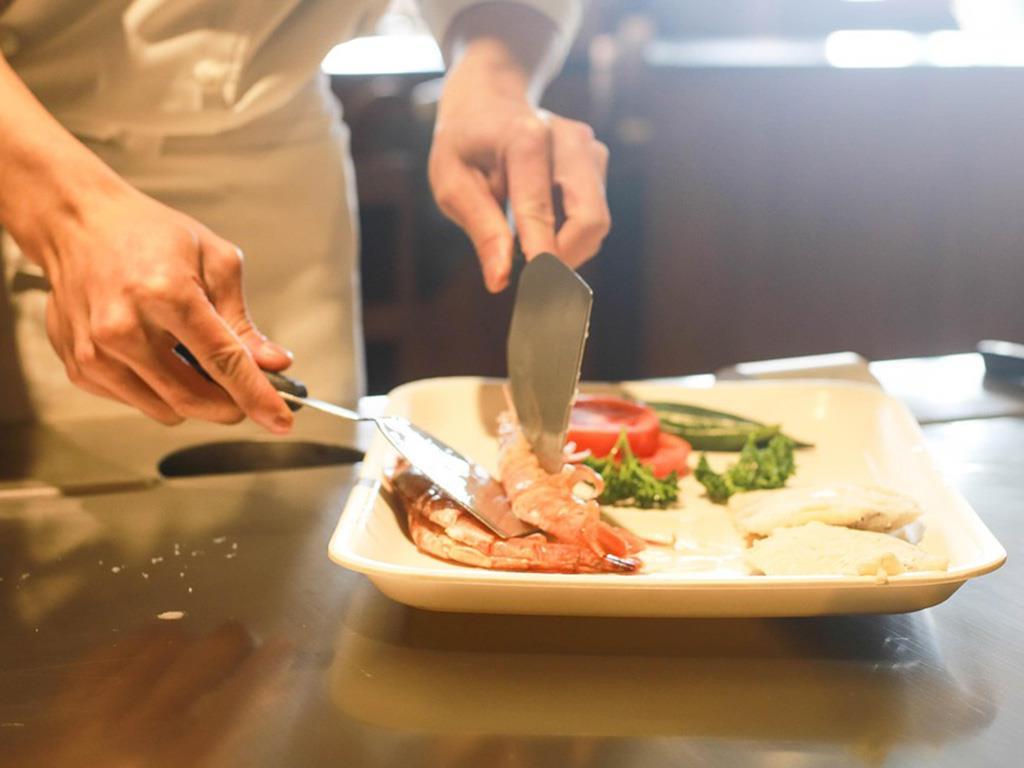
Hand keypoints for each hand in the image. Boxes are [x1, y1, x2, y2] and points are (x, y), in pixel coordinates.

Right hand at [26, 182, 294, 431]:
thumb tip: (272, 364)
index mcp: (165, 294)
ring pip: (167, 410)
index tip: (281, 420)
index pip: (222, 362)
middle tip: (250, 394)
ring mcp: (96, 352)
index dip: (257, 396)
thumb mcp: (214, 262)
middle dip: (231, 406)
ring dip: (197, 399)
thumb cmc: (148, 234)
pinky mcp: (80, 368)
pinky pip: (138, 402)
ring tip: (197, 359)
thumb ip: (242, 321)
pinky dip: (162, 391)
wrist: (77, 224)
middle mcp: (123, 328)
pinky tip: (160, 355)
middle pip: (194, 398)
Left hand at [428, 40, 609, 291]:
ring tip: (528, 244)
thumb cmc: (464, 145)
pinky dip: (571, 233)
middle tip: (534, 280)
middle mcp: (568, 139)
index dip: (543, 260)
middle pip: (590, 220)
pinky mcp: (598, 160)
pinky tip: (542, 224)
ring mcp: (589, 148)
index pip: (541, 212)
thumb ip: (481, 229)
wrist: (488, 99)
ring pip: (597, 222)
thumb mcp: (452, 183)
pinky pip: (595, 213)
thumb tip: (500, 279)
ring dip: (567, 247)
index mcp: (525, 139)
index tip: (539, 296)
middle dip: (566, 259)